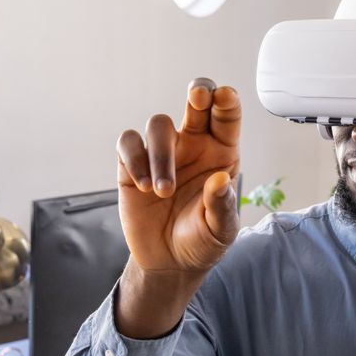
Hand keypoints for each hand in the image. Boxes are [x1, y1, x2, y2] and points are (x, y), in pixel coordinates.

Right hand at [115, 78, 240, 275]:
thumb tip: (220, 180)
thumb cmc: (202, 241)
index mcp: (220, 154)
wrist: (169, 262)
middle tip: (199, 95)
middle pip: (195, 103)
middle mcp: (192, 145)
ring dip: (161, 154)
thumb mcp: (221, 230)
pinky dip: (135, 160)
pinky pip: (128, 143)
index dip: (226, 102)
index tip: (225, 97)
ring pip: (159, 124)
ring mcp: (162, 152)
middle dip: (198, 92)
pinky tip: (145, 188)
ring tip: (164, 191)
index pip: (226, 118)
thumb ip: (222, 206)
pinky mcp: (133, 164)